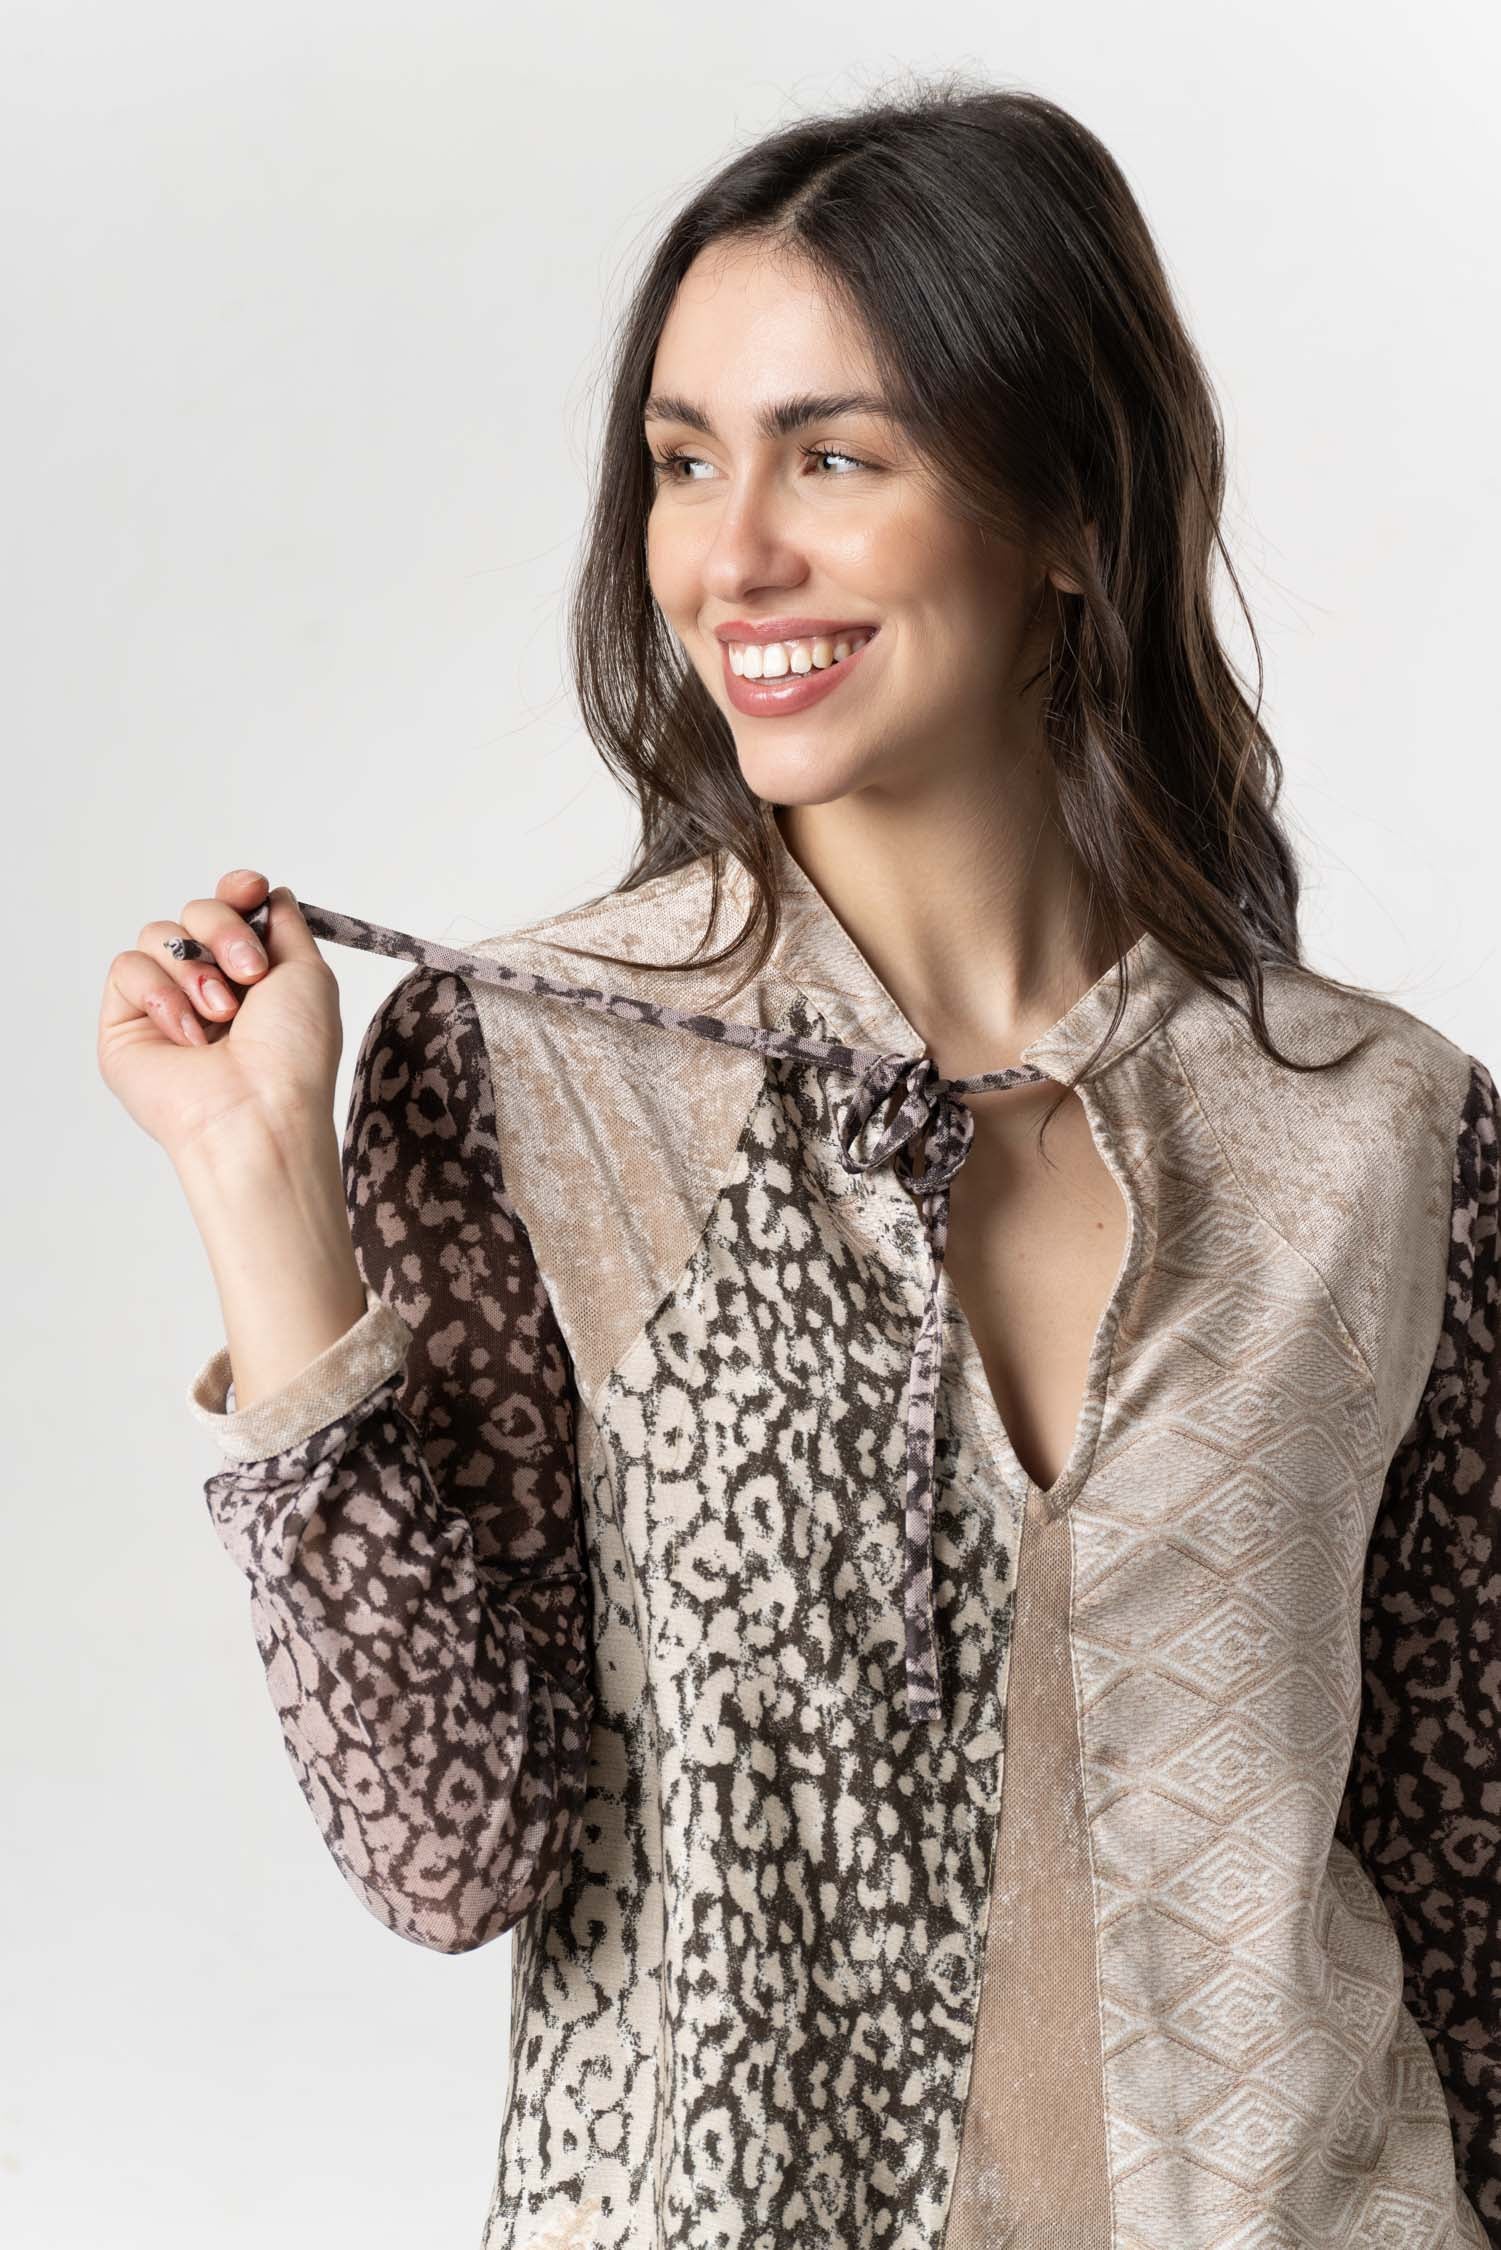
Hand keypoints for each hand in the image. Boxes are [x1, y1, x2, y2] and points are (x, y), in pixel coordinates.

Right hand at [97, 870, 343, 1168]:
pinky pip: (128, 969)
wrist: (258, 1109)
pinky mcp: (125, 1025)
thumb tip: (266, 893)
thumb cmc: (293, 1056)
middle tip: (250, 974)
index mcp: (251, 976)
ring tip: (222, 1015)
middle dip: (224, 932)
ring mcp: (164, 1005)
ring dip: (196, 970)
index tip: (250, 889)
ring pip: (159, 935)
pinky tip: (189, 1036)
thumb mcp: (309, 975)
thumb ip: (284, 926)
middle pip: (195, 913)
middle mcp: (207, 987)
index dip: (235, 892)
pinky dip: (162, 995)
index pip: (229, 910)